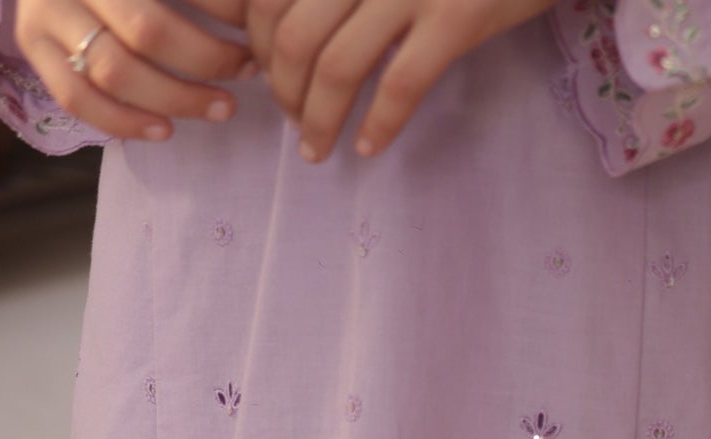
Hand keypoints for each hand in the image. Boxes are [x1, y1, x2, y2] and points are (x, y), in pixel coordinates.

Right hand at [14, 0, 255, 140]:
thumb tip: (255, 8)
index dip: (222, 6)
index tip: (256, 25)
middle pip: (146, 29)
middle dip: (206, 58)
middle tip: (246, 70)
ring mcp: (45, 9)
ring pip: (114, 70)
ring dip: (176, 98)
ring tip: (221, 107)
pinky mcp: (32, 45)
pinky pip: (77, 98)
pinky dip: (125, 122)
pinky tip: (165, 130)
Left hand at [243, 0, 554, 162]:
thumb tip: (294, 32)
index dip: (256, 46)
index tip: (268, 75)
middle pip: (292, 38)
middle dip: (284, 92)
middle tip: (295, 122)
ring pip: (338, 67)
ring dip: (320, 120)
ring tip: (319, 148)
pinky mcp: (454, 18)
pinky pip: (401, 85)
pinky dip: (379, 125)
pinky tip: (368, 147)